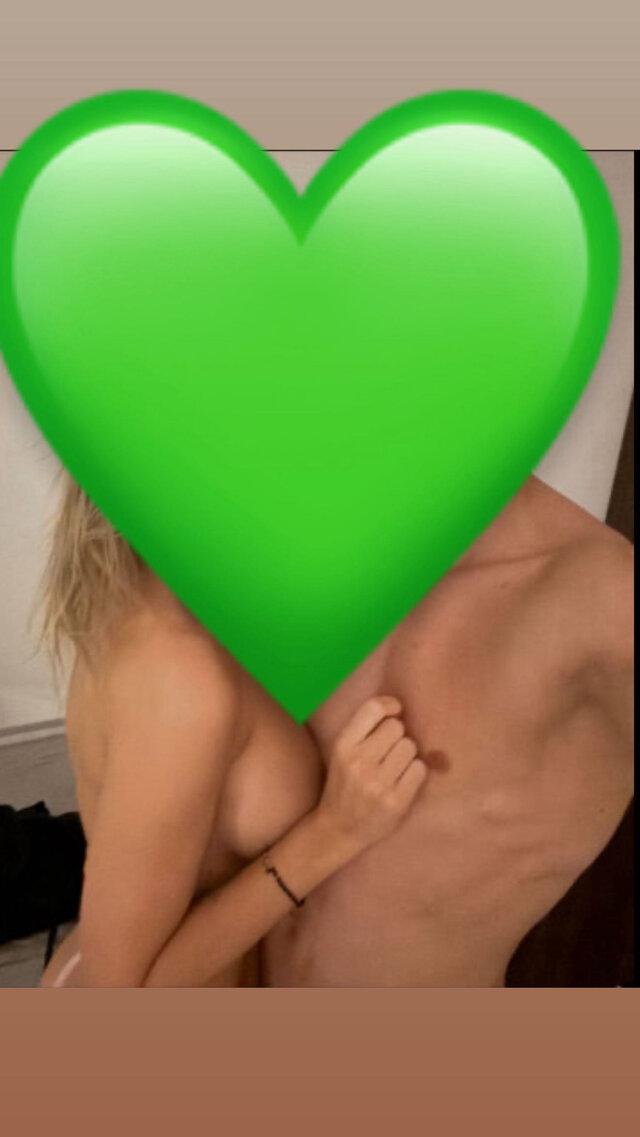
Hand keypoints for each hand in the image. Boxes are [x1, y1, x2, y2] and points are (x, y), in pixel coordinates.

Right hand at [315, 696, 426, 855]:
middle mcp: (359, 762)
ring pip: (410, 747)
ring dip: (407, 755)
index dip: (390, 705)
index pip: (373, 709)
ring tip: (395, 768)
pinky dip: (416, 773)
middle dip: (397, 737)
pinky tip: (404, 781)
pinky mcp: (396, 802)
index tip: (395, 712)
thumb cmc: (344, 785)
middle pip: (397, 727)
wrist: (338, 829)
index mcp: (343, 746)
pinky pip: (420, 769)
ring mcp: (378, 783)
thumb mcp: (342, 753)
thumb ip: (363, 730)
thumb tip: (398, 707)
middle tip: (389, 752)